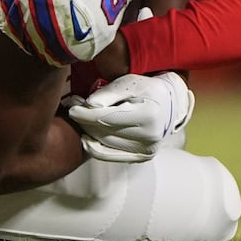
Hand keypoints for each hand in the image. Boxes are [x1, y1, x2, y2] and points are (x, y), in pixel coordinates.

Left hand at [67, 71, 192, 162]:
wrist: (168, 105)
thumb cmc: (145, 90)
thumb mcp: (128, 83)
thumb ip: (108, 93)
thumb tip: (88, 105)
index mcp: (148, 115)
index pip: (107, 118)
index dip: (85, 114)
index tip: (71, 107)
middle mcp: (149, 136)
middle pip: (104, 132)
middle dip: (84, 121)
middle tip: (72, 108)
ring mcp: (146, 150)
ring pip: (104, 144)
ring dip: (87, 132)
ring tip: (80, 118)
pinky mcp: (141, 157)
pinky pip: (110, 156)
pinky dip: (95, 147)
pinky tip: (86, 137)